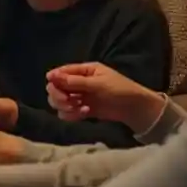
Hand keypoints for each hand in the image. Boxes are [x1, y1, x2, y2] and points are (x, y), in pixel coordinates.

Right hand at [45, 62, 164, 131]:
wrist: (136, 109)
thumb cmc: (120, 90)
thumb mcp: (98, 83)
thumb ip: (74, 81)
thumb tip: (50, 76)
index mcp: (83, 71)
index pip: (61, 72)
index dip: (54, 79)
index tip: (54, 86)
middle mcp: (78, 83)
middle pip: (55, 88)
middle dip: (58, 96)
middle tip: (68, 101)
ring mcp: (80, 97)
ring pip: (59, 102)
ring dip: (65, 106)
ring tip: (78, 108)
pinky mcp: (82, 110)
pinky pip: (67, 113)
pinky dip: (71, 115)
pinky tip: (85, 113)